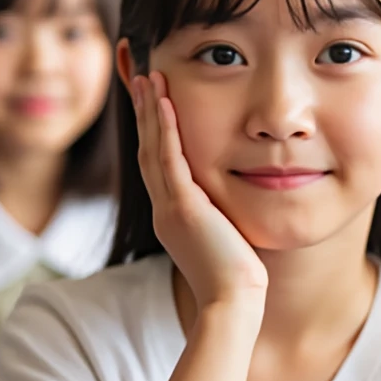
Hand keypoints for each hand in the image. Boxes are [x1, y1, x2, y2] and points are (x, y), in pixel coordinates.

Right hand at [133, 72, 267, 311]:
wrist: (233, 303)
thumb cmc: (238, 280)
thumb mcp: (226, 239)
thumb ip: (223, 217)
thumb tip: (234, 204)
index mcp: (172, 216)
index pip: (158, 164)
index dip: (153, 131)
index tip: (154, 100)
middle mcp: (164, 209)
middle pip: (147, 150)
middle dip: (144, 113)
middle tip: (142, 78)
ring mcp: (169, 208)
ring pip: (152, 149)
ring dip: (150, 112)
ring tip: (148, 78)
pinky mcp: (182, 209)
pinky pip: (169, 160)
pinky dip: (164, 130)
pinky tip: (162, 102)